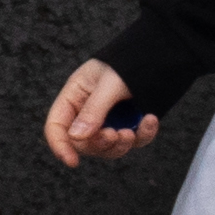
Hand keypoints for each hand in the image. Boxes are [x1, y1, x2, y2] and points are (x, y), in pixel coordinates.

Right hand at [42, 57, 161, 168]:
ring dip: (120, 145)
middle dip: (100, 143)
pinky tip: (150, 120)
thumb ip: (93, 110)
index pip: (57, 126)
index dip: (60, 145)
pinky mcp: (130, 124)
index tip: (72, 161)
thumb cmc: (126, 61)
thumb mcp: (108, 83)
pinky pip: (134, 141)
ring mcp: (110, 121)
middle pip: (84, 143)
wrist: (157, 53)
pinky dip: (143, 135)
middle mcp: (88, 113)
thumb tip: (77, 138)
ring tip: (132, 131)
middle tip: (116, 134)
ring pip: (108, 147)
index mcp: (73, 98)